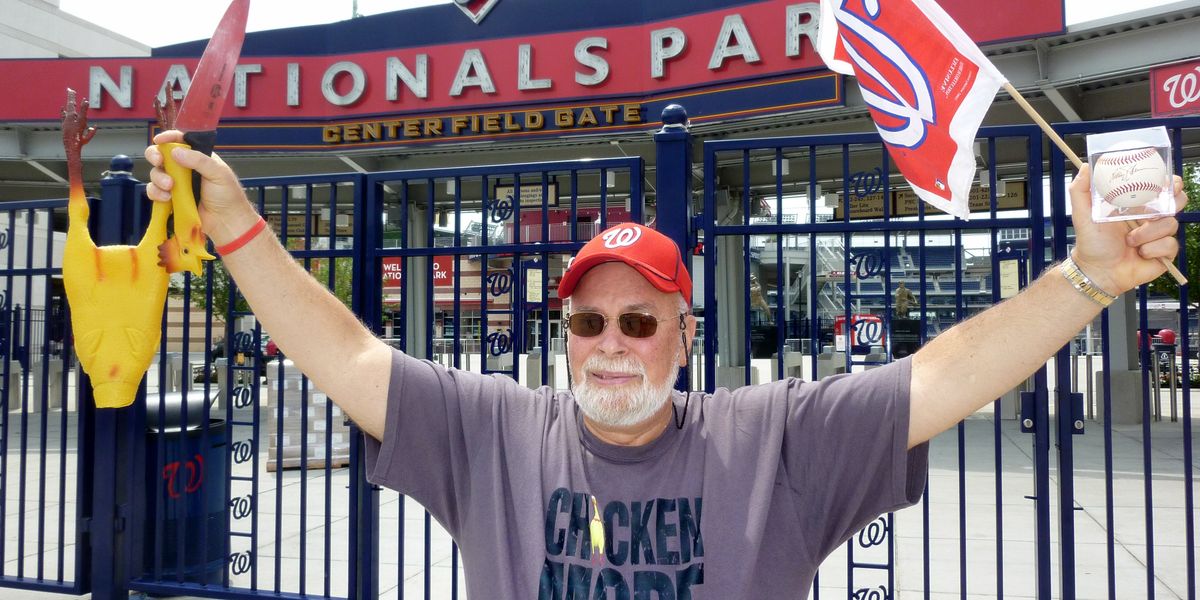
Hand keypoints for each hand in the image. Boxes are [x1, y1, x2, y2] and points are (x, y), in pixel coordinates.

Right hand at [144, 130, 258, 246]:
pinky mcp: (170, 199)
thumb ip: (199, 160)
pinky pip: (154, 192)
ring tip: (170, 187)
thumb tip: (175, 152)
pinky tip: (167, 199)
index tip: (159, 140)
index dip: (168, 138)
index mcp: (198, 157)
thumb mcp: (218, 173)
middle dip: (155, 156)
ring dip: (158, 178)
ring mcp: (176, 184)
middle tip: (158, 161)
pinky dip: (156, 193)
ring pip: (156, 174)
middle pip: (161, 155)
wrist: (227, 222)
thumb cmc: (228, 196)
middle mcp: (184, 168)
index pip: (180, 141)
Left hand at [1068, 164, 1183, 294]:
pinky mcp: (1164, 252)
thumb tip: (1086, 166)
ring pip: (1171, 223)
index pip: (1160, 187)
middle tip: (1161, 206)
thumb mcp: (1082, 213)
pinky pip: (1170, 244)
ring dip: (1148, 232)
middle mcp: (1150, 217)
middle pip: (1177, 200)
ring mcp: (1159, 234)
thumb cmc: (1091, 243)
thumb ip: (1081, 189)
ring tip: (1130, 240)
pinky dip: (1153, 249)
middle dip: (1174, 200)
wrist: (1097, 271)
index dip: (1169, 182)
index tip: (1167, 182)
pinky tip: (1140, 253)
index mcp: (1136, 204)